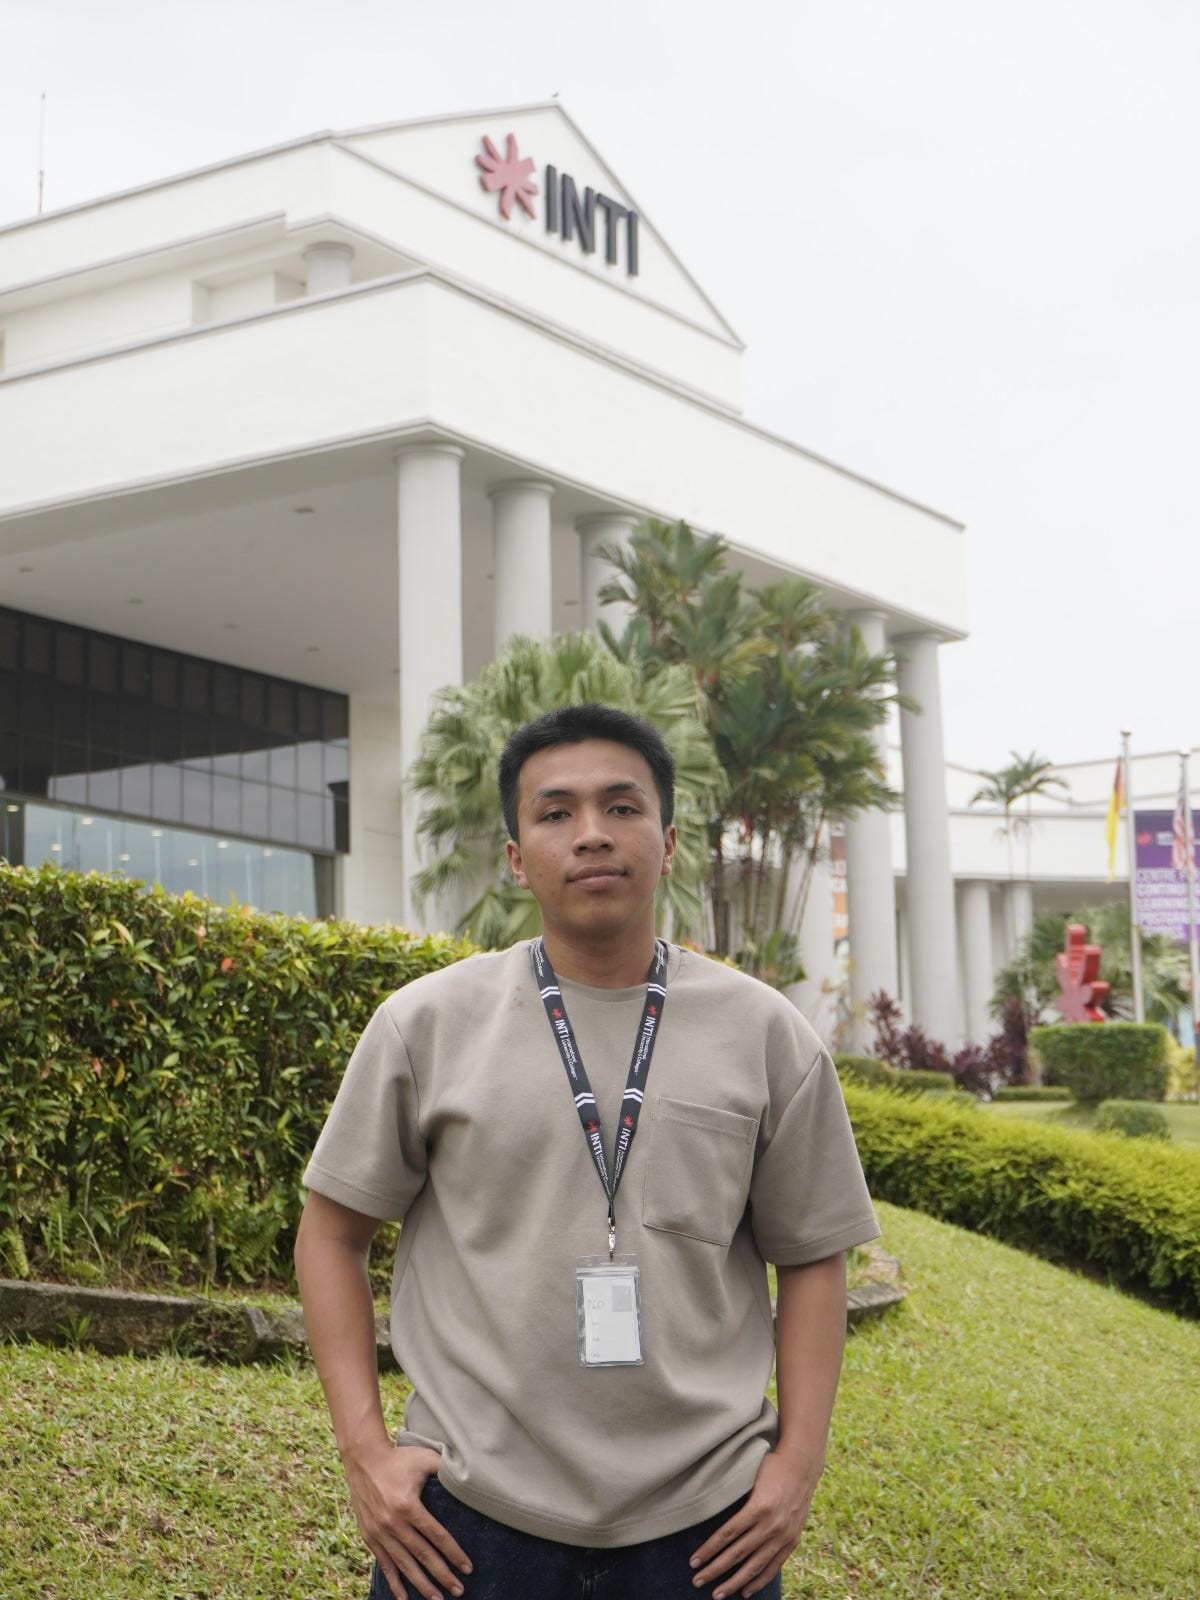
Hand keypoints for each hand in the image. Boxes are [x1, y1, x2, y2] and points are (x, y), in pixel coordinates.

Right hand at [342, 1440, 472, 1599]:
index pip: (437, 1536)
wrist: (363, 1460)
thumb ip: (445, 1467)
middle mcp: (393, 1523)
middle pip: (423, 1556)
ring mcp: (380, 1533)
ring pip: (404, 1565)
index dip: (454, 1553)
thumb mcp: (424, 1458)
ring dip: (421, 1585)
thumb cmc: (398, 1458)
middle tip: (459, 1591)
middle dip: (442, 1575)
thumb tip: (467, 1473)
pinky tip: (404, 1598)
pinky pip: (385, 1565)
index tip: (468, 1568)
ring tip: (437, 1599)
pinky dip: (394, 1583)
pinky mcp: (370, 1537)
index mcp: (408, 1506)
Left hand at [687, 1448, 819, 1598]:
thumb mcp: (750, 1476)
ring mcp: (783, 1536)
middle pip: (737, 1554)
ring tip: (717, 1594)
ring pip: (754, 1566)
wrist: (803, 1465)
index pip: (727, 1535)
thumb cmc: (771, 1466)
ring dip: (734, 1582)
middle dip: (715, 1570)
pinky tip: (745, 1592)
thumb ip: (736, 1496)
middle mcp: (771, 1525)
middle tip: (697, 1581)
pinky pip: (773, 1567)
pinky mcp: (792, 1542)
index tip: (694, 1561)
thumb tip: (709, 1510)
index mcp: (759, 1507)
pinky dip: (759, 1581)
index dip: (709, 1550)